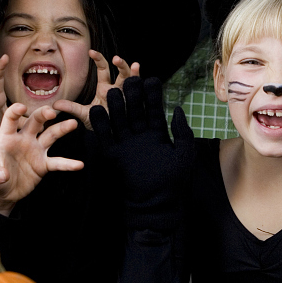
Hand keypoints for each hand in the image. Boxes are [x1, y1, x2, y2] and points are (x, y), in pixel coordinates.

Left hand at [0, 104, 83, 214]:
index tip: (22, 107)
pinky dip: (68, 164)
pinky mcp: (43, 165)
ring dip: (61, 129)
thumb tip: (3, 174)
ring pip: (50, 135)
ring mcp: (35, 151)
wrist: (1, 194)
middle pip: (35, 122)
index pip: (10, 120)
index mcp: (7, 138)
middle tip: (52, 111)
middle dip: (43, 114)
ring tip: (73, 123)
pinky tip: (79, 164)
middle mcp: (23, 140)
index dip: (15, 112)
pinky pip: (57, 162)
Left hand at [53, 51, 138, 129]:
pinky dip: (145, 89)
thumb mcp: (84, 115)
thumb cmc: (98, 123)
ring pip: (134, 81)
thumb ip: (71, 108)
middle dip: (121, 64)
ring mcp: (129, 97)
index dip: (98, 59)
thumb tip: (54, 104)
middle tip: (116, 58)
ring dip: (134, 73)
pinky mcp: (137, 107)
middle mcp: (118, 90)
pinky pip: (143, 96)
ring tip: (136, 65)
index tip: (91, 52)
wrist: (110, 138)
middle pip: (122, 72)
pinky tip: (146, 84)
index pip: (103, 69)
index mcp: (105, 88)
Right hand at [89, 77, 193, 222]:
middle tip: (129, 79)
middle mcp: (141, 136)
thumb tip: (178, 109)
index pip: (154, 109)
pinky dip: (101, 125)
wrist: (157, 203)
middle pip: (135, 111)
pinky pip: (105, 138)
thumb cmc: (174, 181)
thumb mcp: (184, 153)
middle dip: (133, 95)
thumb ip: (182, 131)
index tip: (151, 79)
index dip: (153, 95)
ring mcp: (127, 145)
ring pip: (120, 120)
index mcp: (158, 134)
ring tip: (112, 90)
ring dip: (116, 106)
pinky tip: (97, 110)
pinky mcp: (114, 155)